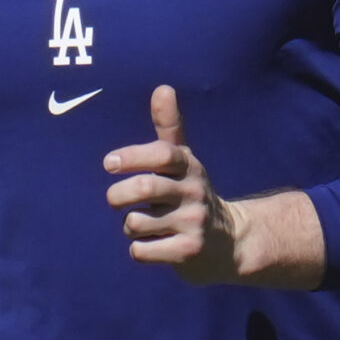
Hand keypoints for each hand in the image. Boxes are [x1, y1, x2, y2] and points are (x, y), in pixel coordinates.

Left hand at [105, 85, 246, 284]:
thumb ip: (170, 127)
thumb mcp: (185, 162)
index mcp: (189, 167)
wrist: (230, 243)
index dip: (132, 156)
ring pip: (137, 222)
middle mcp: (194, 193)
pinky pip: (142, 250)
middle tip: (114, 201)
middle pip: (145, 188)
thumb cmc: (192, 196)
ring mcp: (193, 223)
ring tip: (142, 226)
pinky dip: (138, 250)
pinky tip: (152, 246)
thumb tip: (163, 87)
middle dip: (118, 196)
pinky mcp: (188, 252)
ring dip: (129, 226)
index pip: (161, 155)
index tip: (109, 164)